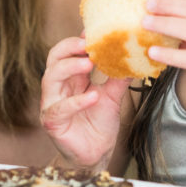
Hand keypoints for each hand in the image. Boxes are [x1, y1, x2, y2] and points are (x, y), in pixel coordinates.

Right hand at [39, 37, 130, 169]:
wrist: (96, 154)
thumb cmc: (99, 124)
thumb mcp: (112, 96)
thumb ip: (118, 78)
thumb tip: (135, 57)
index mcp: (71, 78)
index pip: (67, 51)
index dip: (78, 41)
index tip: (93, 32)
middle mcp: (58, 87)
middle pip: (54, 58)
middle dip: (69, 48)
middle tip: (87, 43)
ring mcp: (52, 103)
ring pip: (50, 78)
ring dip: (70, 67)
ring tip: (89, 62)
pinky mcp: (52, 121)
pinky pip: (60, 108)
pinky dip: (76, 101)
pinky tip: (93, 96)